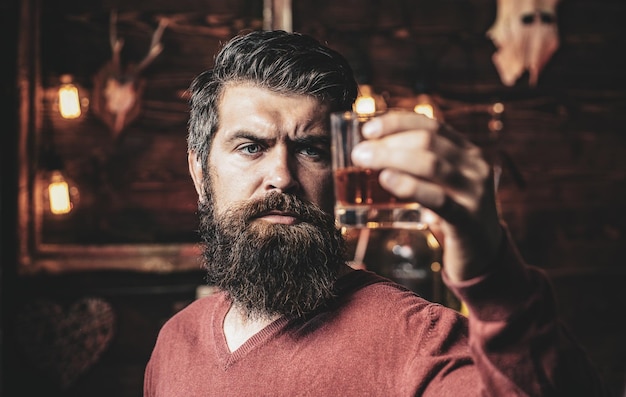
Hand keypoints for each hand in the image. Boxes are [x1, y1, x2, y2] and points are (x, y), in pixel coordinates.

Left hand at [351, 110, 503, 281]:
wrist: (484, 253)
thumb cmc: (452, 214)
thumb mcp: (442, 184)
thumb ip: (418, 168)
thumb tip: (370, 153)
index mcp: (467, 152)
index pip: (432, 125)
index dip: (398, 122)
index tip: (368, 129)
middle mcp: (474, 166)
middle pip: (428, 141)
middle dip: (389, 143)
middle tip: (359, 153)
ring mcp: (474, 191)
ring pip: (431, 164)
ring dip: (392, 158)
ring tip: (365, 162)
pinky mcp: (467, 218)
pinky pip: (437, 199)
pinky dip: (408, 185)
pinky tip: (387, 180)